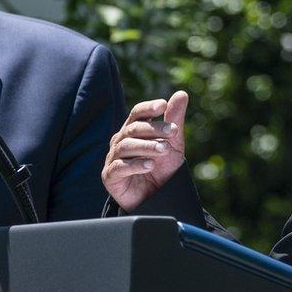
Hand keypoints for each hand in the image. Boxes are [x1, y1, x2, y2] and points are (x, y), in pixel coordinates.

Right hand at [102, 90, 187, 210]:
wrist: (156, 198)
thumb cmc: (162, 167)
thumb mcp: (173, 143)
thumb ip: (174, 119)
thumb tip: (182, 94)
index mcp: (134, 129)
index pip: (137, 113)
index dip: (148, 108)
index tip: (162, 105)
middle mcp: (121, 141)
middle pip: (133, 129)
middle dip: (154, 129)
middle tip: (173, 131)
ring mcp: (113, 158)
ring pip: (126, 146)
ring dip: (147, 146)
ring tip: (164, 149)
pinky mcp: (110, 176)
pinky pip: (120, 167)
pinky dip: (135, 165)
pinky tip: (150, 165)